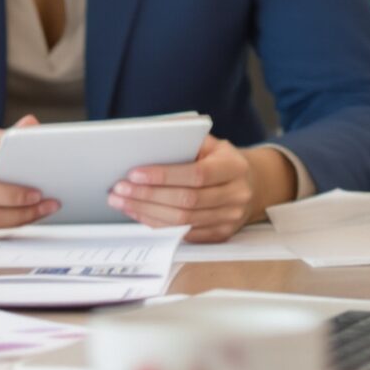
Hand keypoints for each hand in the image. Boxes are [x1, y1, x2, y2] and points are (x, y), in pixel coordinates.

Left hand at [110, 137, 291, 240]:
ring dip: (146, 211)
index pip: (197, 175)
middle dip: (147, 195)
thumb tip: (149, 136)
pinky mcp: (220, 234)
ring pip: (183, 221)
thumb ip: (184, 137)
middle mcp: (236, 195)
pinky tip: (137, 212)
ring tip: (121, 201)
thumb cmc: (219, 159)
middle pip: (187, 201)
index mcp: (234, 167)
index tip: (134, 173)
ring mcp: (230, 218)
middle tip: (119, 189)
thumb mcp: (209, 142)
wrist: (250, 183)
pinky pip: (183, 233)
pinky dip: (157, 223)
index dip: (164, 176)